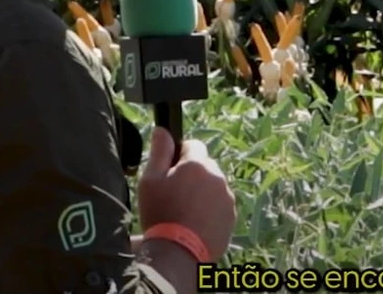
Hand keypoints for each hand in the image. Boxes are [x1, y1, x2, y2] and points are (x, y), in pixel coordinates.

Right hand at [137, 127, 236, 260]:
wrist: (179, 252)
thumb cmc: (161, 213)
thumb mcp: (151, 180)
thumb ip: (159, 152)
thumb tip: (163, 130)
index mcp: (198, 164)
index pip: (193, 145)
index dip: (179, 156)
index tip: (169, 171)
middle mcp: (218, 176)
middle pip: (204, 166)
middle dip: (192, 175)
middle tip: (174, 195)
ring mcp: (228, 196)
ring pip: (213, 186)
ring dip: (202, 192)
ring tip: (184, 213)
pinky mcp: (232, 215)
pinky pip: (220, 205)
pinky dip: (210, 210)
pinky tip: (195, 223)